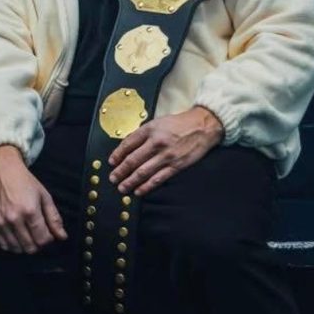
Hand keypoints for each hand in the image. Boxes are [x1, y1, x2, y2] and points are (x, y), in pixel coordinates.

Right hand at [0, 145, 66, 253]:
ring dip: (26, 246)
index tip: (49, 233)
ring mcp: (2, 222)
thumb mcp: (45, 196)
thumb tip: (62, 236)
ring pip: (18, 249)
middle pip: (31, 247)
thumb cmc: (25, 182)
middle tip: (40, 234)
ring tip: (30, 236)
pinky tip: (18, 238)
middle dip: (39, 244)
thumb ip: (54, 218)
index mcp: (30, 211)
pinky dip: (14, 246)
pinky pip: (5, 245)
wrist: (3, 171)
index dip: (49, 239)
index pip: (43, 239)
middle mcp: (15, 218)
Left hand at [108, 106, 223, 196]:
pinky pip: (158, 178)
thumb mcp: (157, 122)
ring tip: (122, 187)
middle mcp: (156, 142)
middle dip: (120, 171)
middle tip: (113, 178)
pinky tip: (139, 191)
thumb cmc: (179, 124)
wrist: (202, 126)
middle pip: (133, 160)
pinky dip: (147, 186)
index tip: (111, 162)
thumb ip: (143, 134)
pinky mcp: (176, 165)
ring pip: (143, 171)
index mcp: (150, 130)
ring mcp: (166, 155)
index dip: (117, 154)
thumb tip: (127, 146)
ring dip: (130, 181)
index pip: (128, 144)